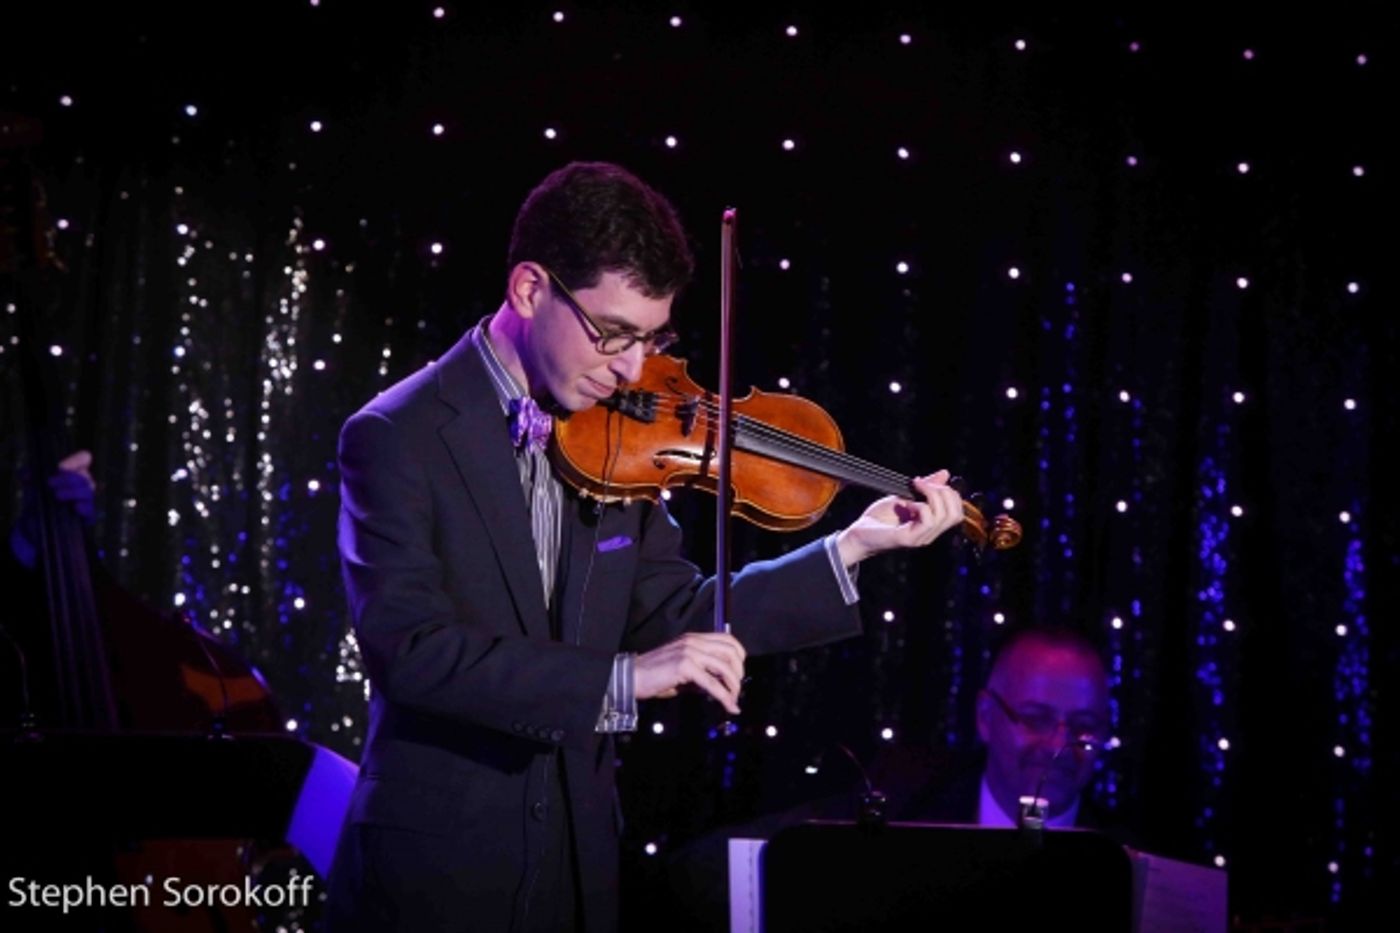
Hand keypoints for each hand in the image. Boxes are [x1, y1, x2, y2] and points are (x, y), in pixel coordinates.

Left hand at [9, 450, 96, 568]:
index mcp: (73, 472)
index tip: (59, 467)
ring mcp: (86, 500)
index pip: (84, 458)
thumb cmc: (38, 498)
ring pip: (88, 491)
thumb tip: (27, 474)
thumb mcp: (30, 483)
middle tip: (50, 483)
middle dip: (67, 479)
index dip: (75, 460)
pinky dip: (84, 508)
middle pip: (84, 476)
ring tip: (56, 496)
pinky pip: (91, 510)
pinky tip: (74, 508)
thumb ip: (26, 474)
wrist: (36, 522)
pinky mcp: (86, 516)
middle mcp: (82, 484)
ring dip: (72, 492)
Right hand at [634, 632, 746, 714]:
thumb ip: (701, 672)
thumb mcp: (681, 668)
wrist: (631, 676)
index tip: (739, 673)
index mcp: (693, 638)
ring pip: (725, 666)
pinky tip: (728, 706)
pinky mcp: (685, 666)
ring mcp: (689, 652)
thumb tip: (720, 685)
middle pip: (730, 652)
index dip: (739, 655)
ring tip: (733, 700)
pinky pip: (712, 683)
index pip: (727, 639)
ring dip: (734, 686)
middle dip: (739, 672)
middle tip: (737, 689)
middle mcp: (694, 641)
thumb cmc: (653, 675)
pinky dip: (724, 696)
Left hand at [835, 468, 963, 565]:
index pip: (957, 512)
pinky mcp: (907, 539)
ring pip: (943, 516)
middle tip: (923, 484)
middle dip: (944, 492)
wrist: (859, 533)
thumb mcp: (905, 496)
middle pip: (956, 514)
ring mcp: (920, 538)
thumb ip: (926, 487)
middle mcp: (929, 534)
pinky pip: (927, 521)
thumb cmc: (880, 518)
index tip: (928, 482)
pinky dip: (920, 506)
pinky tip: (907, 504)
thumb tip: (945, 473)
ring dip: (931, 496)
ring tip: (915, 489)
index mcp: (931, 525)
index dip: (949, 493)